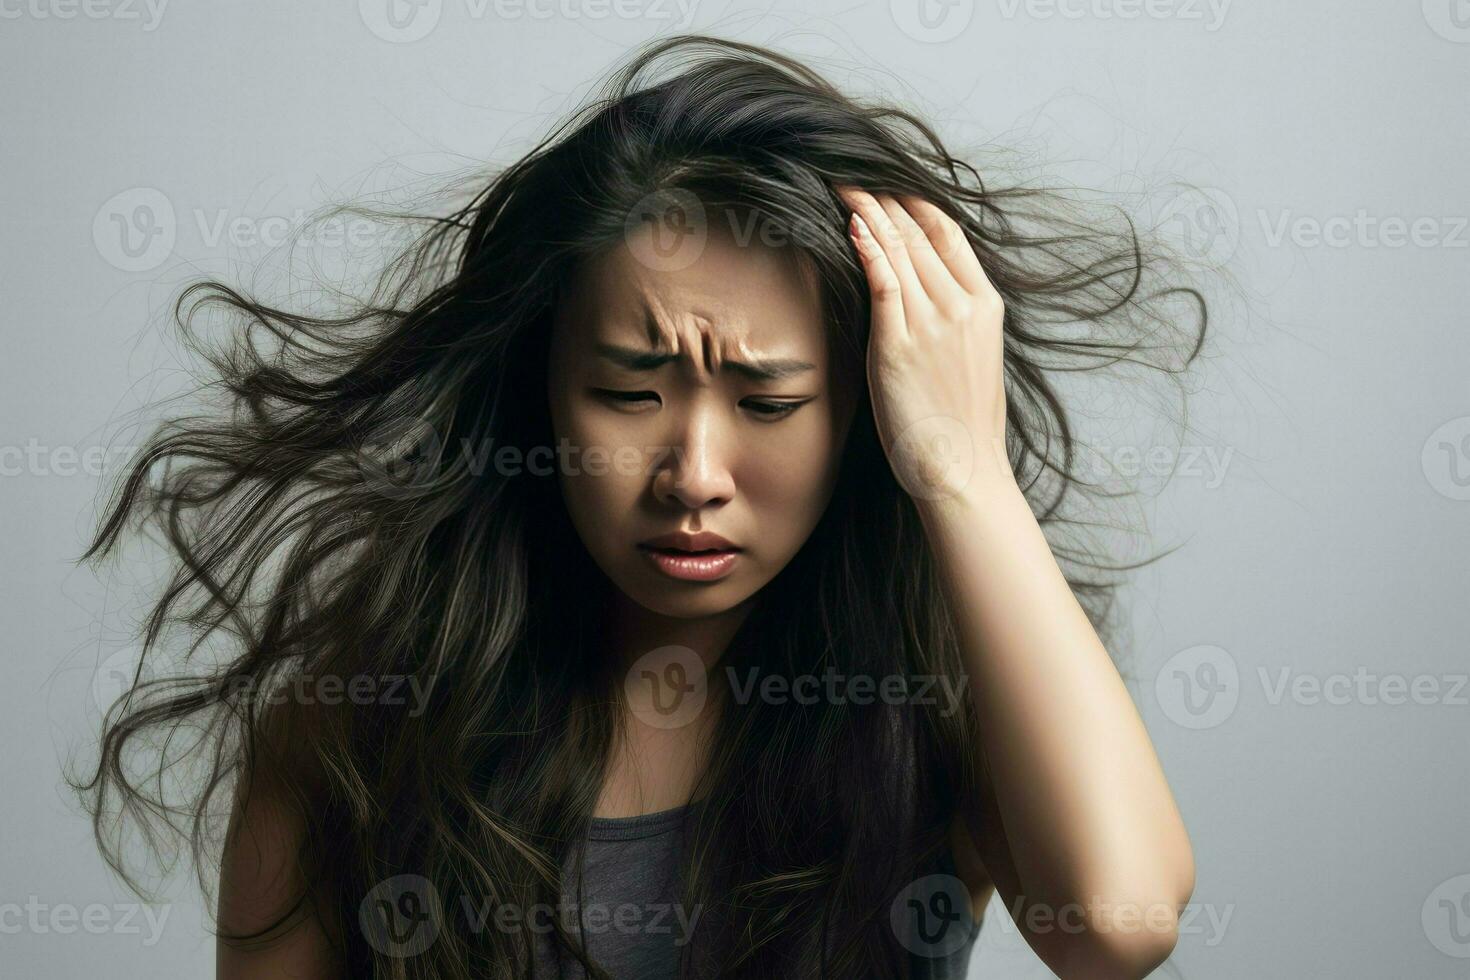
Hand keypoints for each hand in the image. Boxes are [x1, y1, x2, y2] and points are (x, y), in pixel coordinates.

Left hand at [836, 186, 1012, 503]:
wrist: (964, 467)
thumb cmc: (963, 422)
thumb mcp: (974, 356)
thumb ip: (955, 318)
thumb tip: (925, 293)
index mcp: (985, 306)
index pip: (949, 235)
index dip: (915, 205)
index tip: (890, 186)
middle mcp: (962, 307)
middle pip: (920, 235)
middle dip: (885, 200)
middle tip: (855, 176)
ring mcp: (932, 324)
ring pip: (899, 251)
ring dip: (869, 214)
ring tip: (845, 188)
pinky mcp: (900, 345)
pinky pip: (884, 283)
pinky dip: (868, 248)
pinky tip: (853, 225)